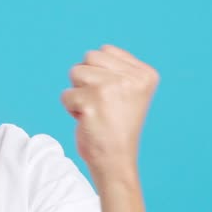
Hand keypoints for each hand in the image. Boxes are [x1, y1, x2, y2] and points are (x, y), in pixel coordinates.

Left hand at [61, 45, 159, 182]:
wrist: (116, 160)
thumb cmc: (118, 126)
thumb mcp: (130, 91)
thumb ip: (118, 69)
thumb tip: (96, 53)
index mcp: (145, 74)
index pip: (106, 51)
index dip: (101, 73)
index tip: (113, 96)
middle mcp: (131, 79)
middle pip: (89, 57)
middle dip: (87, 80)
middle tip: (102, 104)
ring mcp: (111, 89)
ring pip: (75, 72)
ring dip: (78, 93)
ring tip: (95, 111)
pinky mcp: (91, 102)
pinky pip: (66, 95)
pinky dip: (71, 109)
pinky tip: (88, 121)